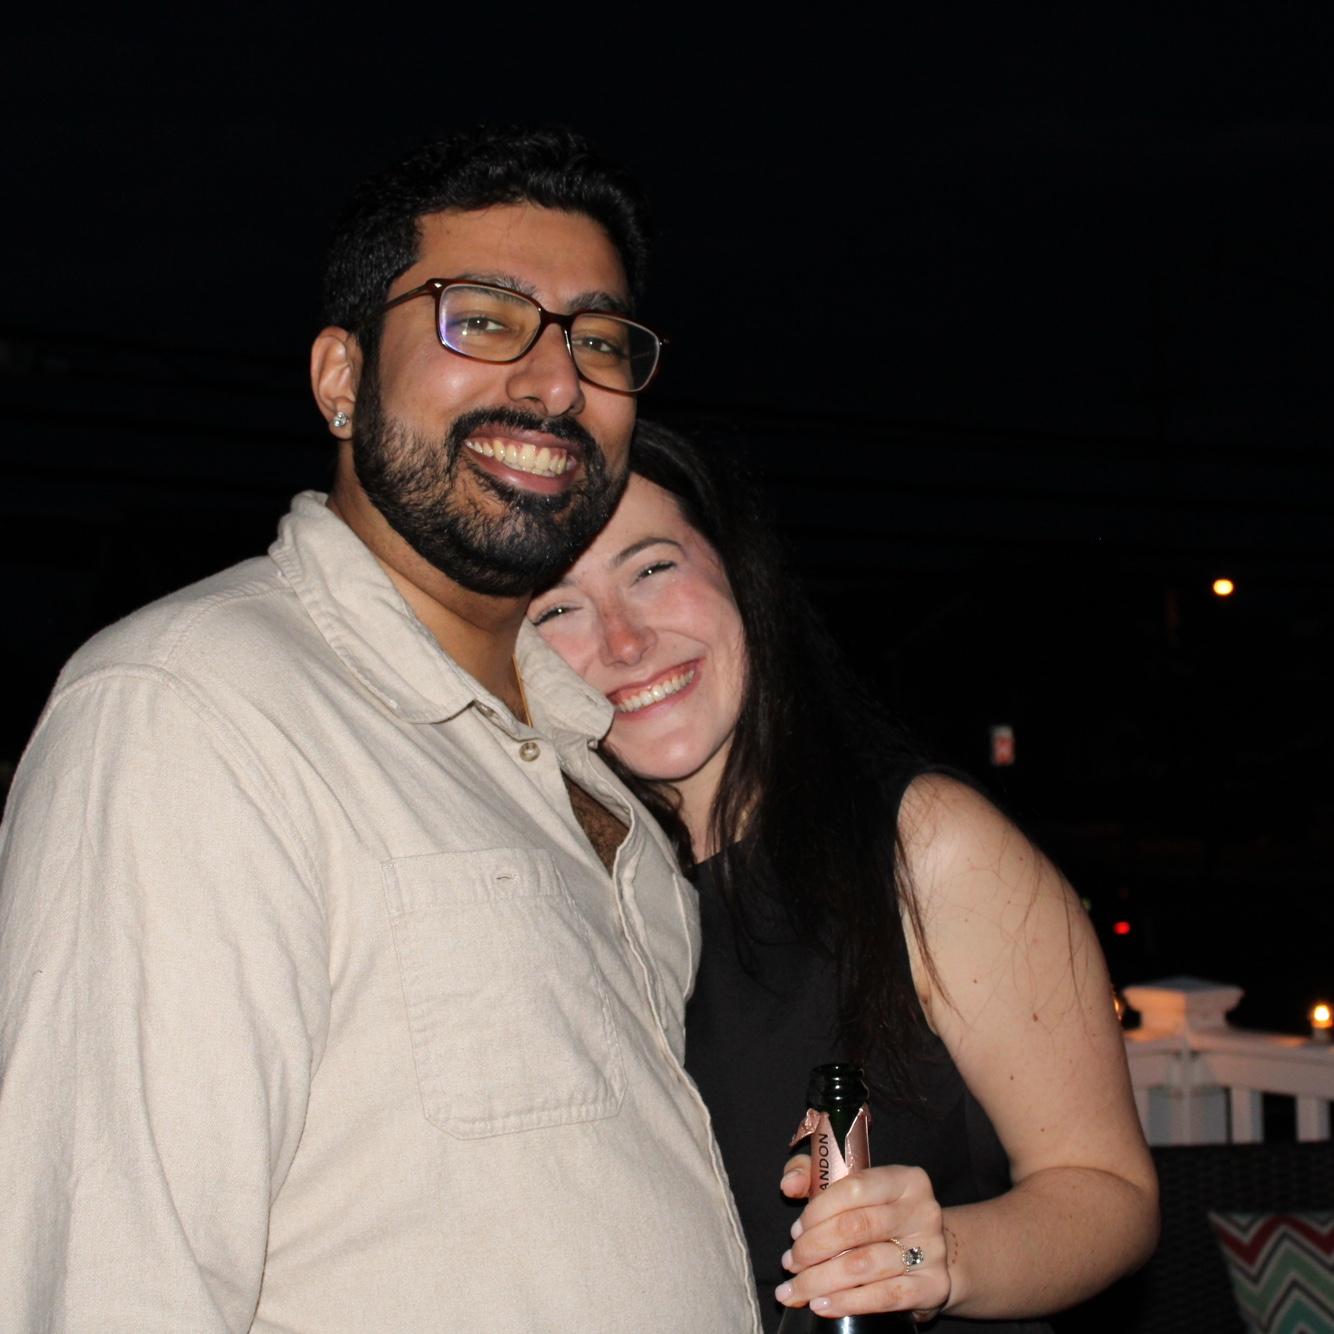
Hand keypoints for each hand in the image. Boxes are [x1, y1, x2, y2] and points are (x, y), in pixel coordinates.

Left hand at [775, 1156, 951, 1322]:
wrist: (930, 1256)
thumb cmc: (880, 1217)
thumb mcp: (852, 1188)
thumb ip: (814, 1176)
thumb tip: (789, 1185)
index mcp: (903, 1180)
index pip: (853, 1188)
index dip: (817, 1211)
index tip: (795, 1232)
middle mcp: (922, 1211)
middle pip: (855, 1228)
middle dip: (813, 1248)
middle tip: (790, 1263)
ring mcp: (931, 1249)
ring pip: (864, 1264)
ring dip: (821, 1279)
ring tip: (796, 1289)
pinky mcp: (933, 1286)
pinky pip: (885, 1296)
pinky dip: (847, 1302)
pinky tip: (822, 1304)